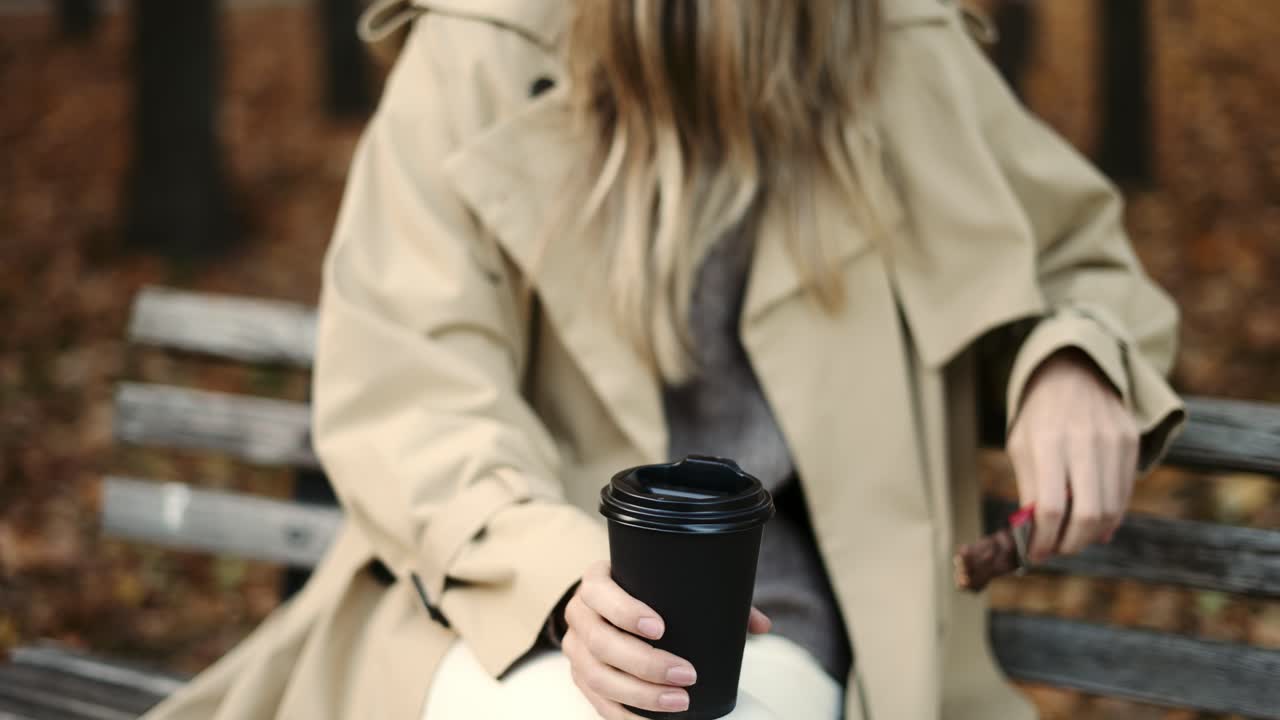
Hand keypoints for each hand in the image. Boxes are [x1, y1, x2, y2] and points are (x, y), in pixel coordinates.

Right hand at [562, 561, 770, 718]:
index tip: (661, 628)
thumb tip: (760, 625)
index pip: (601, 594)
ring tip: (678, 702)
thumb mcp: (668, 584)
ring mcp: (576, 648)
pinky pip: (597, 701)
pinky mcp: (580, 677)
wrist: (605, 606)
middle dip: (645, 663)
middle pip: (601, 642)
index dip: (626, 612)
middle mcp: (579, 614)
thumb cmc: (645, 593)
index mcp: (596, 582)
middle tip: (686, 675)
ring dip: (639, 694)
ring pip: (597, 676)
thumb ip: (712, 597)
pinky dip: (625, 715)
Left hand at [1008, 348, 1138, 561]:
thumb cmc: (1039, 414)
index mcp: (1048, 442)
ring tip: (1071, 537)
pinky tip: (1092, 521)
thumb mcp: (1021, 446)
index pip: (1050, 507)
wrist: (1075, 370)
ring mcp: (1113, 442)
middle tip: (1056, 550)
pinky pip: (1124, 493)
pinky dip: (1109, 516)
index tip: (1034, 554)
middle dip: (1071, 543)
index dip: (1043, 539)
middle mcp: (1084, 442)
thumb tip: (1040, 538)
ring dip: (1091, 535)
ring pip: (1111, 510)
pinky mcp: (1131, 443)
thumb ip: (1031, 490)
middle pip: (1088, 515)